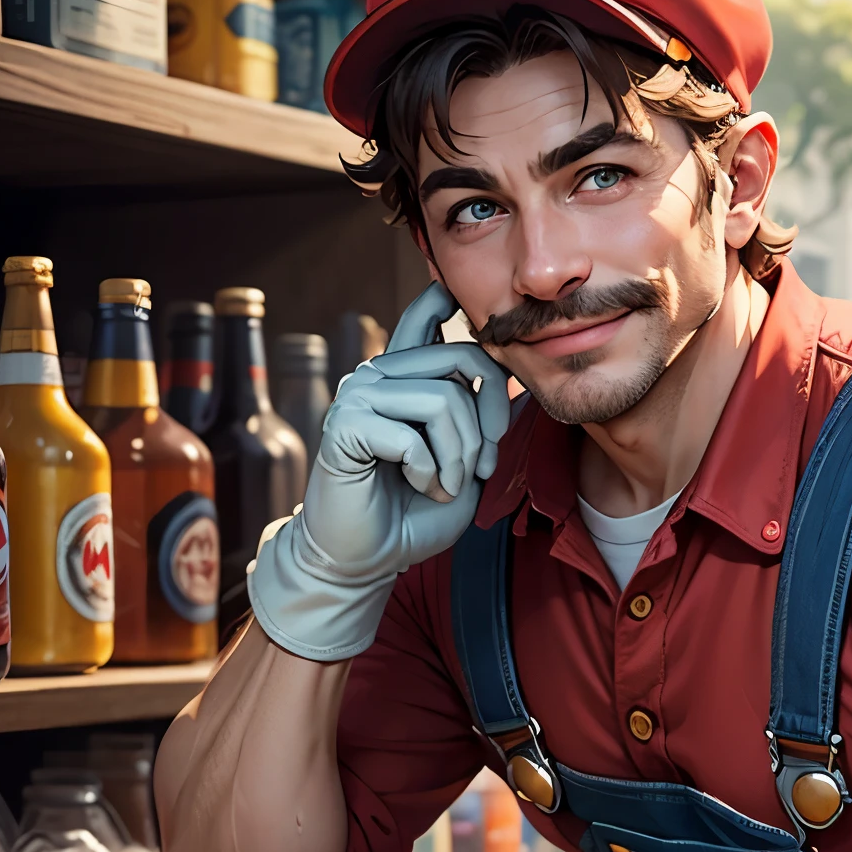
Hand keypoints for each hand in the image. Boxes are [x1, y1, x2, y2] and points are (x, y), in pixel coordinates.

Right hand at [248, 281, 510, 662]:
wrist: (364, 558)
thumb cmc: (411, 514)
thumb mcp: (462, 468)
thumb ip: (479, 427)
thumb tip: (507, 381)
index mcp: (402, 382)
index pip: (423, 323)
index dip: (442, 302)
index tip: (454, 294)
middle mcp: (377, 378)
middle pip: (459, 363)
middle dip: (485, 425)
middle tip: (478, 470)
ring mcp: (357, 397)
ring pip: (443, 400)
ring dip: (459, 455)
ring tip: (444, 484)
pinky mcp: (345, 426)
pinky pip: (411, 434)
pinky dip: (428, 469)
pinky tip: (416, 485)